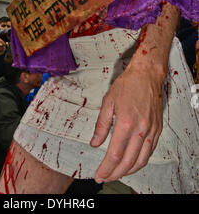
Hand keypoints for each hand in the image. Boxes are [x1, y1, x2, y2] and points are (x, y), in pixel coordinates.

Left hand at [91, 65, 163, 182]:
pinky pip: (150, 151)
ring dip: (129, 171)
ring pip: (141, 160)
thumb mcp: (108, 102)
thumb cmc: (127, 85)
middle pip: (128, 162)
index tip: (99, 174)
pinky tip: (132, 162)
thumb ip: (101, 125)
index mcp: (125, 123)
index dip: (106, 168)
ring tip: (117, 173)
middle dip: (115, 173)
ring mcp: (151, 131)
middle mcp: (140, 129)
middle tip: (105, 177)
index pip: (115, 154)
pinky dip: (140, 161)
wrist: (147, 75)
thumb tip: (94, 143)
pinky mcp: (157, 129)